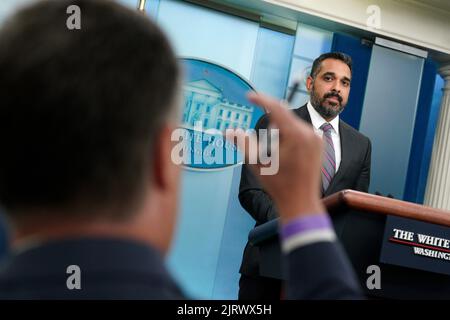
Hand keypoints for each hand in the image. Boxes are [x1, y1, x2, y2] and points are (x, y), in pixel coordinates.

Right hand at [227, 92, 325, 223]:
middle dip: (270, 132)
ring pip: (290, 126)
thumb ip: (242, 143)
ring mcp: (316, 138)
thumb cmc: (278, 184)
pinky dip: (289, 139)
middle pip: (282, 120)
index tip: (249, 96)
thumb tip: (228, 131)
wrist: (301, 202)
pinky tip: (289, 159)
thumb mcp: (256, 163)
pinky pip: (299, 132)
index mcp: (295, 135)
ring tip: (280, 161)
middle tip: (268, 156)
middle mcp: (309, 133)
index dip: (261, 100)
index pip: (276, 109)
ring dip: (279, 136)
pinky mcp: (319, 144)